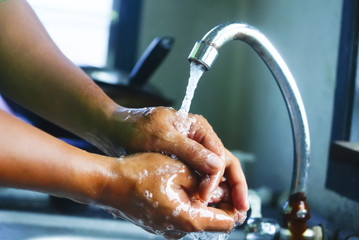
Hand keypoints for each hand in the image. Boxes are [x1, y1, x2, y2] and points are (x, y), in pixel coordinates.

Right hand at [97, 153, 242, 238]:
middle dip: (220, 200)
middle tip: (219, 179)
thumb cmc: (138, 175)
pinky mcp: (160, 222)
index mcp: (188, 219)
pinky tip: (185, 183)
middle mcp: (179, 229)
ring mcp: (168, 228)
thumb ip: (204, 181)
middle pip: (213, 220)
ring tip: (201, 178)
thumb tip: (221, 187)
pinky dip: (190, 201)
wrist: (108, 183)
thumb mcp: (179, 170)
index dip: (236, 206)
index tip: (238, 193)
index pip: (226, 222)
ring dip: (204, 200)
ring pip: (198, 216)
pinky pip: (183, 214)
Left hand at [102, 106, 248, 211]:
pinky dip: (206, 190)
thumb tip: (217, 165)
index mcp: (198, 128)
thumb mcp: (162, 138)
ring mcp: (191, 150)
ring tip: (229, 211)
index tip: (207, 197)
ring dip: (223, 191)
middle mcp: (199, 139)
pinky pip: (200, 177)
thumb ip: (190, 150)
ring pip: (214, 172)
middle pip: (224, 163)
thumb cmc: (135, 127)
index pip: (220, 155)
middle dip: (234, 187)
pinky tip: (208, 204)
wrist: (115, 130)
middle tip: (241, 209)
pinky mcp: (182, 161)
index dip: (220, 178)